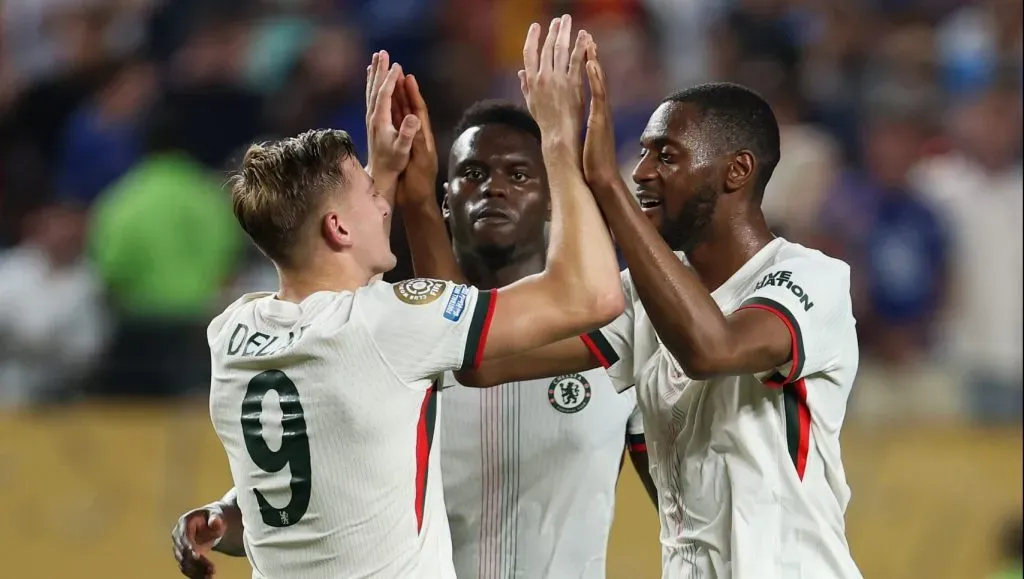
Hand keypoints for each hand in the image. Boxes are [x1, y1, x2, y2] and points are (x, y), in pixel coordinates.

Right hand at [171, 504, 226, 578]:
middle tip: (211, 569)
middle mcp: (177, 536)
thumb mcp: (216, 515)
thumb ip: (215, 519)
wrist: (211, 523)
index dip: (190, 546)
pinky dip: (195, 574)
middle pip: (183, 552)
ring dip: (196, 571)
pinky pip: (186, 568)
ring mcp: (178, 547)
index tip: (198, 555)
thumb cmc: (214, 517)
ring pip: (184, 563)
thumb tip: (214, 522)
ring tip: (211, 575)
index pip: (184, 537)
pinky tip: (206, 577)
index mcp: (184, 522)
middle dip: (196, 562)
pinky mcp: (183, 557)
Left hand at [365, 51, 420, 187]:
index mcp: (380, 120)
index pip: (384, 95)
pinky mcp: (373, 120)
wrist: (380, 174)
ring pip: (371, 90)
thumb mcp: (403, 149)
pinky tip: (372, 78)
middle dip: (379, 70)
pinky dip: (372, 84)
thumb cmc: (394, 162)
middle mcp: (373, 116)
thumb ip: (407, 133)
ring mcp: (371, 118)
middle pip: (375, 88)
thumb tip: (413, 116)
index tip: (397, 66)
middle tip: (382, 52)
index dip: (391, 80)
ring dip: (374, 73)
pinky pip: (371, 97)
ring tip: (376, 58)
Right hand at [395, 74, 438, 207]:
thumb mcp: (420, 161)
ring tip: (387, 79)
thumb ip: (417, 141)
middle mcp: (416, 135)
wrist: (415, 200)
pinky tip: (381, 103)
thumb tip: (414, 121)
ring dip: (394, 97)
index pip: (418, 110)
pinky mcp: (398, 146)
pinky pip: (393, 125)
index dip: (413, 94)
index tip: (407, 77)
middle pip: (408, 107)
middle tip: (395, 69)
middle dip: (402, 89)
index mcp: (423, 137)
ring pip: (399, 113)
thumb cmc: (420, 183)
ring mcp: (406, 140)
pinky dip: (388, 112)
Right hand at [518, 15, 588, 147]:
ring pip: (560, 50)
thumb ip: (525, 86)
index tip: (536, 27)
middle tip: (558, 20)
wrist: (558, 135)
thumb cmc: (545, 122)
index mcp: (532, 82)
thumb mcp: (531, 103)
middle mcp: (543, 77)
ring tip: (567, 21)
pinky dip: (580, 47)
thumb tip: (520, 73)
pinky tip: (584, 37)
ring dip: (564, 33)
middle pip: (546, 48)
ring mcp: (558, 79)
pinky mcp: (573, 83)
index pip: (529, 54)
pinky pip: (576, 60)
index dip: (532, 38)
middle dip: (552, 31)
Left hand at [582, 42, 619, 191]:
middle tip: (587, 37)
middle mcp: (601, 111)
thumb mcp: (584, 138)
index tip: (582, 49)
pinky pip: (598, 95)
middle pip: (597, 79)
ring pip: (599, 83)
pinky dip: (595, 79)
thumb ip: (581, 125)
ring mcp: (602, 114)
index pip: (592, 85)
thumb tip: (574, 120)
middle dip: (592, 57)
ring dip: (595, 61)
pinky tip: (591, 65)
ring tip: (589, 43)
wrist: (600, 178)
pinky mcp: (600, 120)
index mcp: (596, 114)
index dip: (587, 66)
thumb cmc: (591, 161)